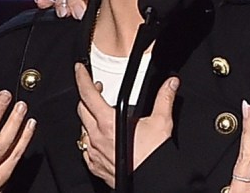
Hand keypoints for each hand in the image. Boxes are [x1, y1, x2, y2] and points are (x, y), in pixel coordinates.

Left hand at [74, 64, 178, 187]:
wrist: (152, 180)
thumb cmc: (153, 156)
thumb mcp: (161, 122)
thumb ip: (164, 98)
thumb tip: (170, 84)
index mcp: (109, 122)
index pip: (88, 94)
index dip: (82, 78)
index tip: (79, 70)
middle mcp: (97, 136)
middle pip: (82, 109)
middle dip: (88, 95)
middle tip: (98, 89)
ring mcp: (93, 151)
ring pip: (82, 128)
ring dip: (88, 117)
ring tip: (100, 114)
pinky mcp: (94, 165)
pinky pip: (85, 148)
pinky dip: (89, 138)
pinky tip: (99, 137)